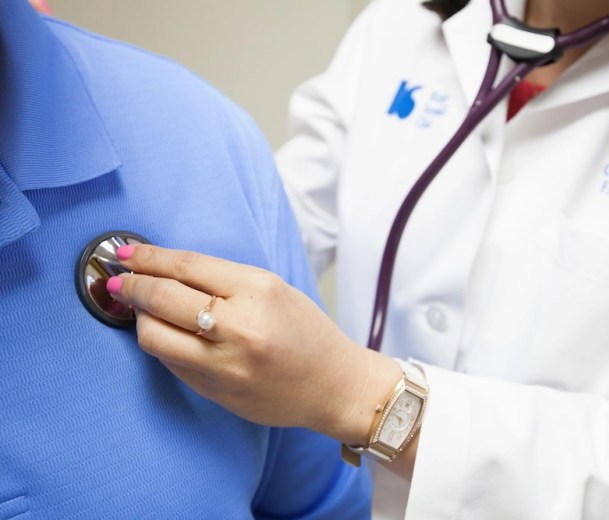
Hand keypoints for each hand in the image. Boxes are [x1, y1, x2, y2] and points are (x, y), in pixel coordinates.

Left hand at [106, 244, 400, 443]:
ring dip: (140, 319)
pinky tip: (168, 335)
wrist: (333, 386)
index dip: (149, 257)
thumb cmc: (307, 334)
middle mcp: (239, 327)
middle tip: (120, 280)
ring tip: (144, 311)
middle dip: (132, 285)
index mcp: (259, 291)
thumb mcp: (275, 290)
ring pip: (154, 336)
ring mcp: (225, 363)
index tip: (127, 252)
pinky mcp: (216, 391)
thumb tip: (168, 270)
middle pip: (162, 298)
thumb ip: (224, 280)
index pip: (187, 266)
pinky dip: (162, 344)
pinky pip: (170, 363)